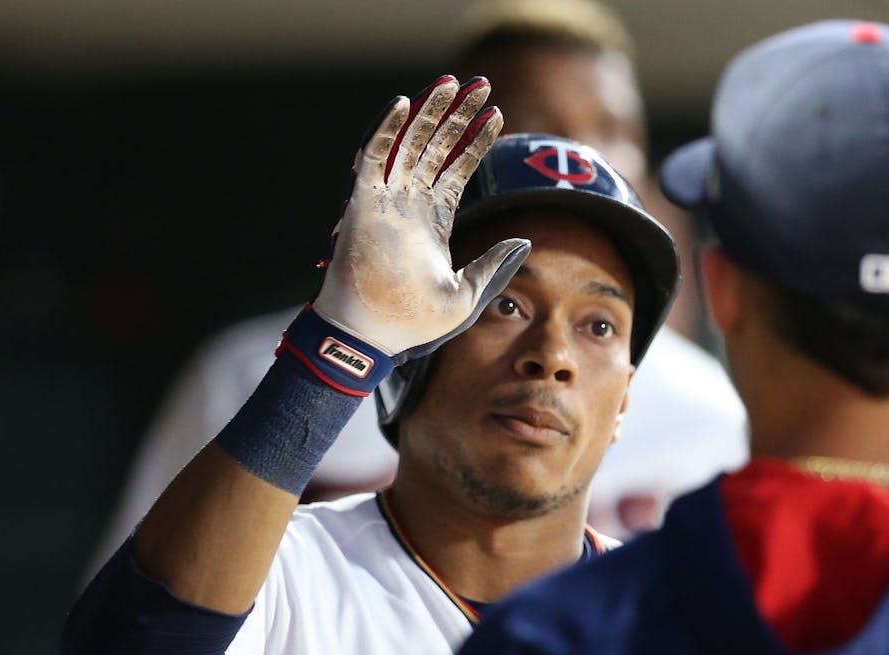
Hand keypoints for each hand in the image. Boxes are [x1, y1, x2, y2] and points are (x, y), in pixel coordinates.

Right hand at [313, 76, 530, 361]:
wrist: (373, 338)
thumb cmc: (414, 324)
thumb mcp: (467, 294)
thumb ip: (493, 266)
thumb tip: (525, 241)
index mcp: (433, 221)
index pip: (457, 169)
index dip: (475, 142)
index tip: (498, 115)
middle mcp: (410, 204)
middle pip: (436, 147)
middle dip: (457, 115)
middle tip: (480, 83)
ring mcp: (386, 201)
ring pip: (409, 143)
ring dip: (429, 112)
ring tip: (454, 82)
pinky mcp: (363, 204)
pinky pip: (373, 158)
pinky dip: (386, 130)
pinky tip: (405, 104)